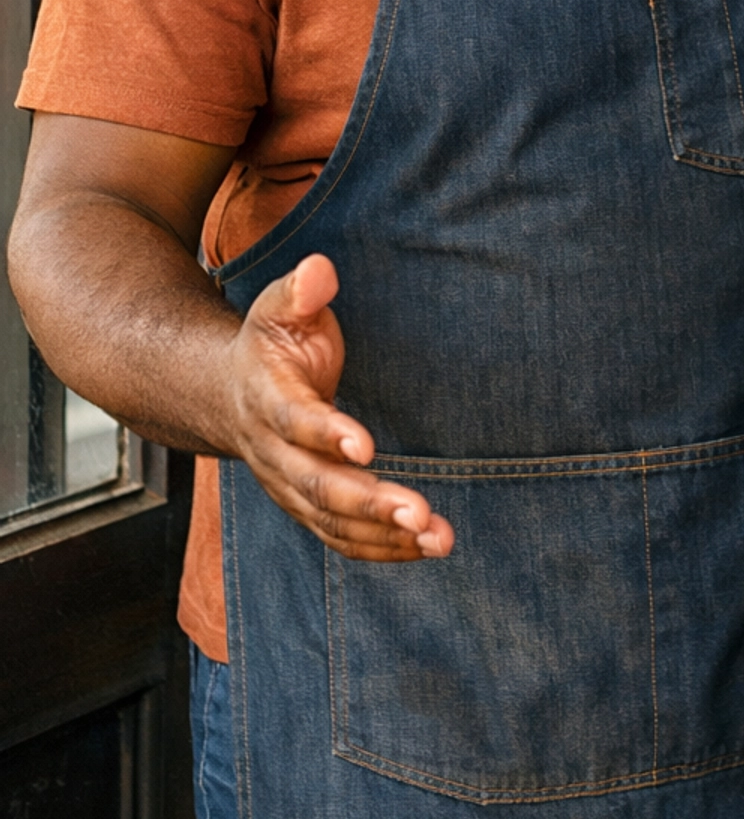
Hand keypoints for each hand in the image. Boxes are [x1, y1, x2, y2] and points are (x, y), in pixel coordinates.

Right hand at [226, 253, 453, 561]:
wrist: (228, 393)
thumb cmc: (272, 344)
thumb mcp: (279, 307)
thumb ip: (300, 290)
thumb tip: (320, 270)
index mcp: (265, 397)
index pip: (292, 420)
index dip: (325, 433)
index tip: (366, 444)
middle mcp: (272, 452)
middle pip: (316, 486)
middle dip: (367, 502)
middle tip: (418, 512)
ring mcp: (288, 487)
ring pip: (331, 523)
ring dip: (385, 535)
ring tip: (439, 537)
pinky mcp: (307, 508)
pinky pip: (341, 539)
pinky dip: (383, 548)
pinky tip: (428, 545)